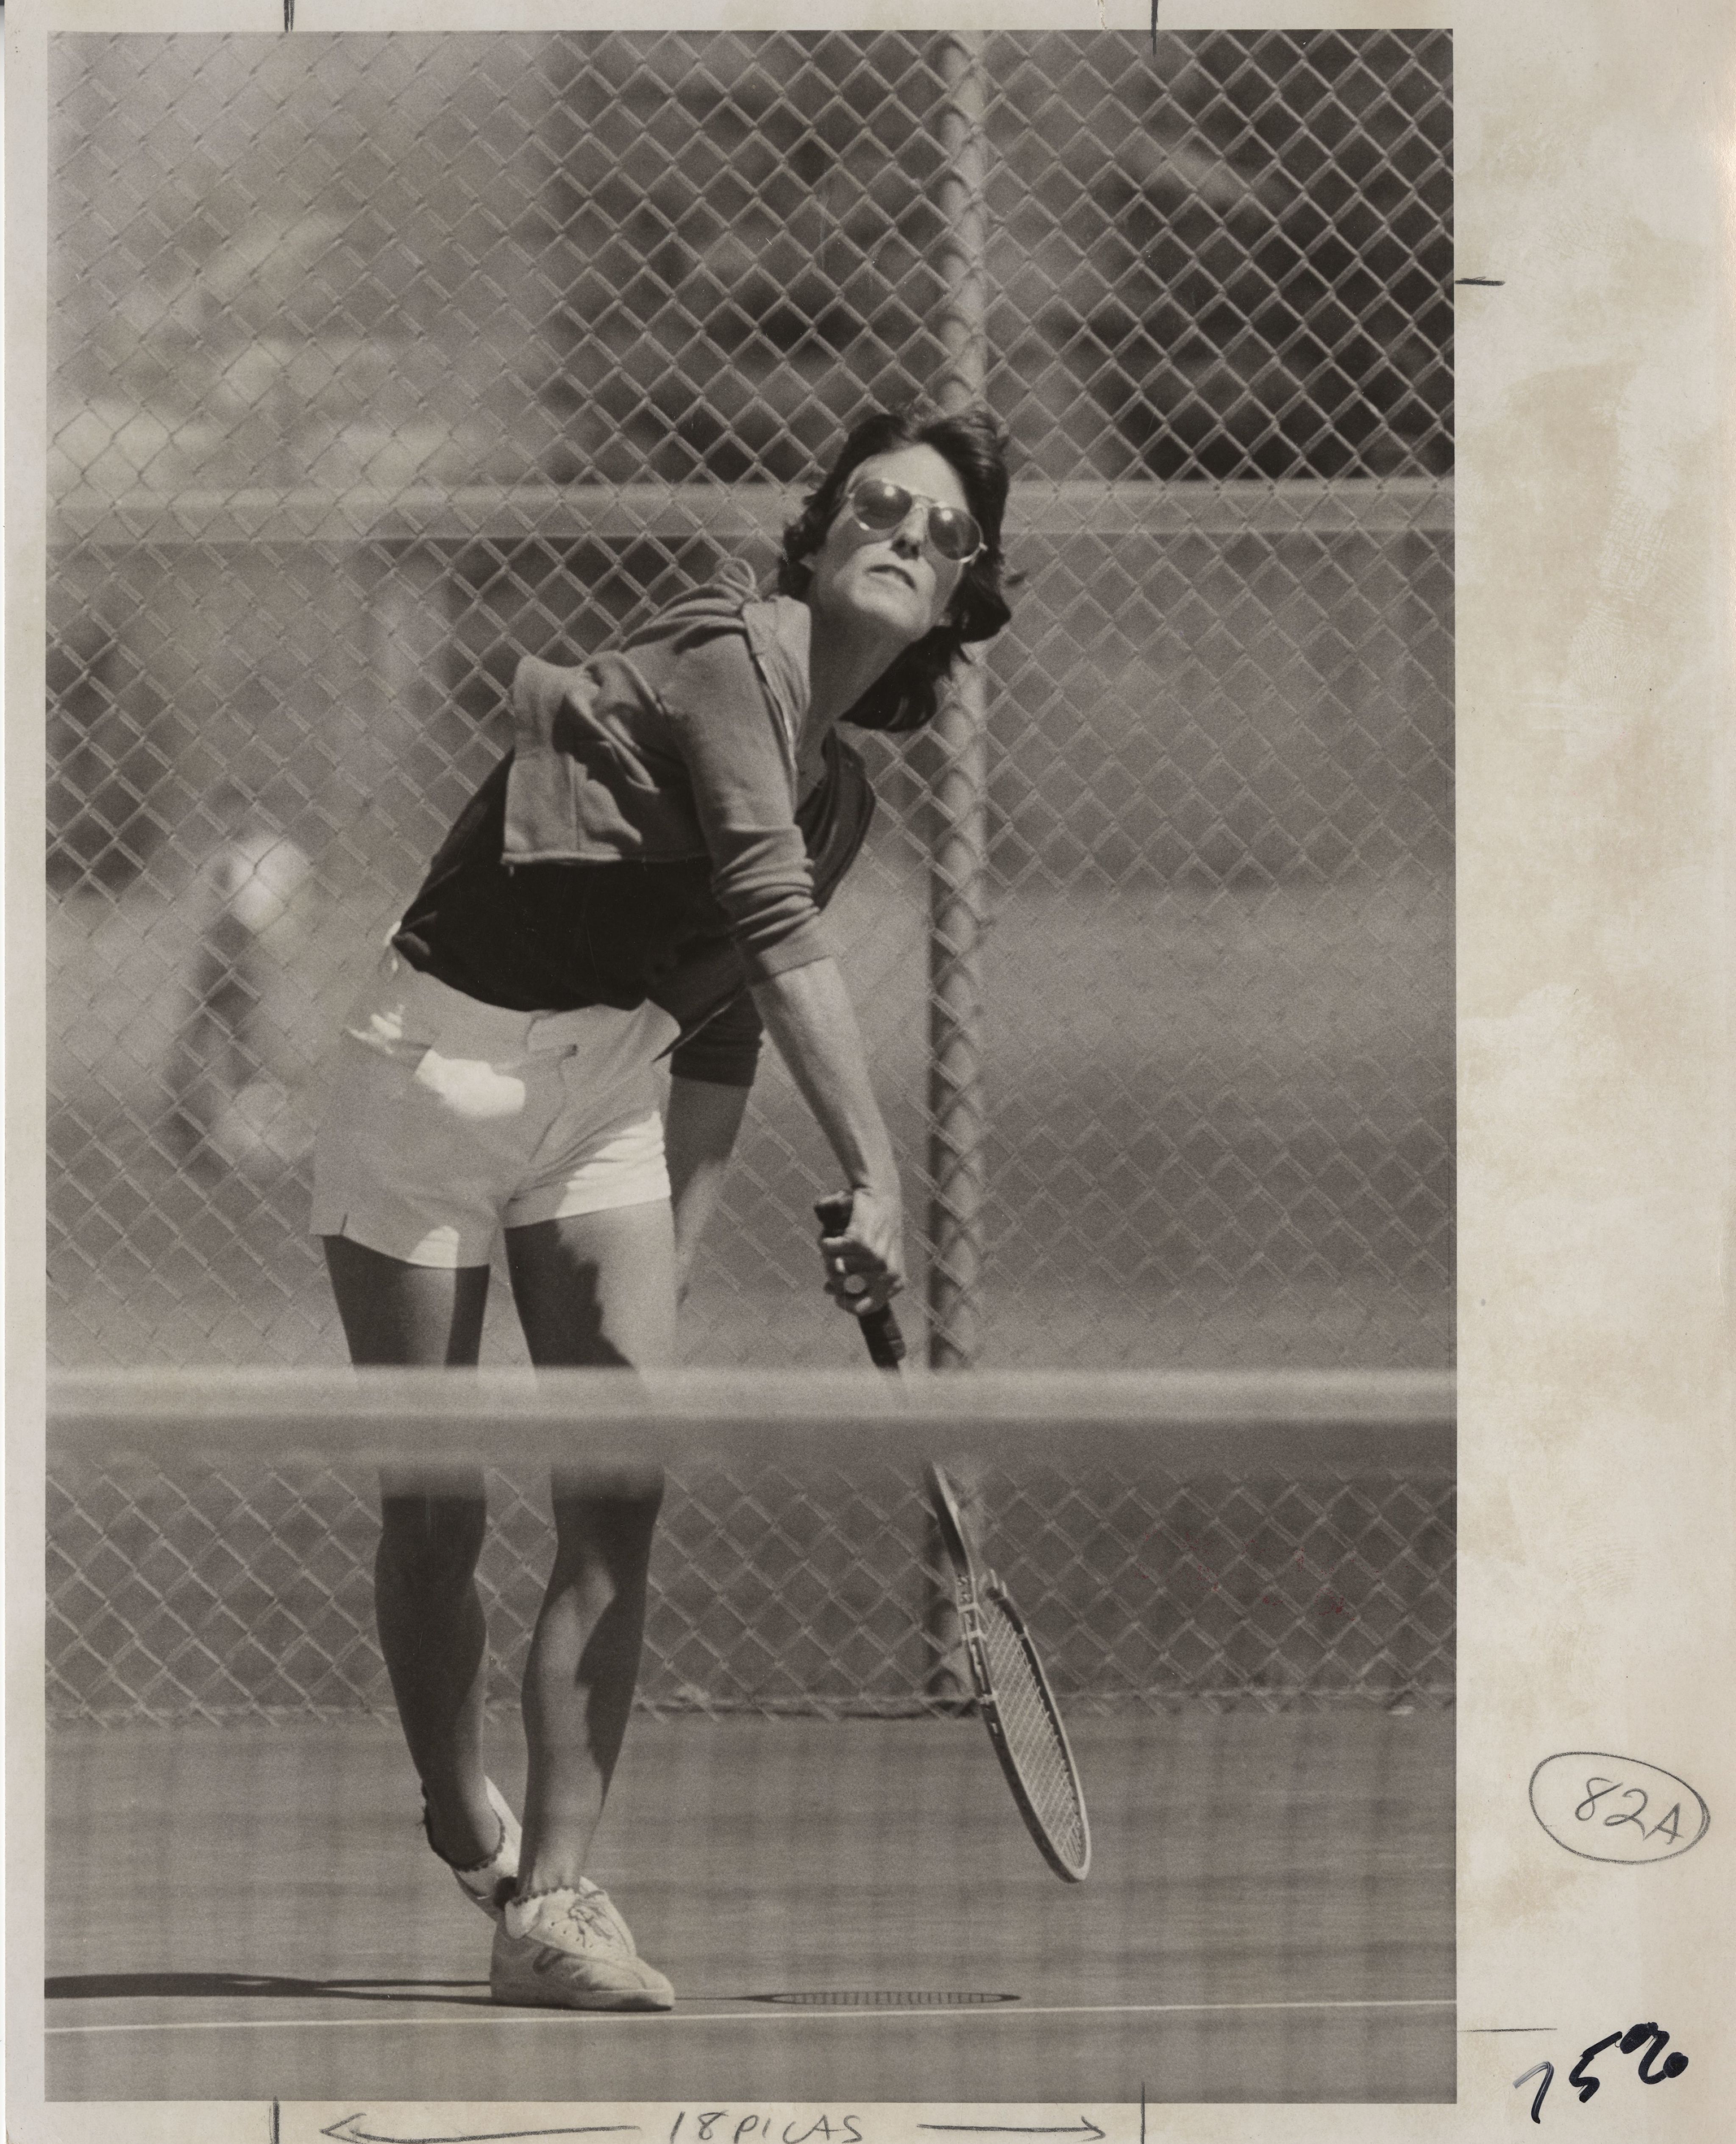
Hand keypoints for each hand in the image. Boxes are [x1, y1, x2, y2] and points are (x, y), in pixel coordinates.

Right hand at [815, 1186, 904, 1315]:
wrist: (882, 1196)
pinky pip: (828, 1250)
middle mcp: (887, 1274)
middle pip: (845, 1291)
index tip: (837, 1297)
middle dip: (833, 1280)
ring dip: (828, 1257)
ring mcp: (873, 1259)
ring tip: (834, 1244)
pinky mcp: (858, 1243)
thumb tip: (830, 1291)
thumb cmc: (878, 1227)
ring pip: (834, 1269)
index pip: (868, 1307)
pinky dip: (825, 1241)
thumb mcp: (878, 1257)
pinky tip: (832, 1234)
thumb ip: (860, 1277)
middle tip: (830, 1265)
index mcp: (896, 1281)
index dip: (848, 1304)